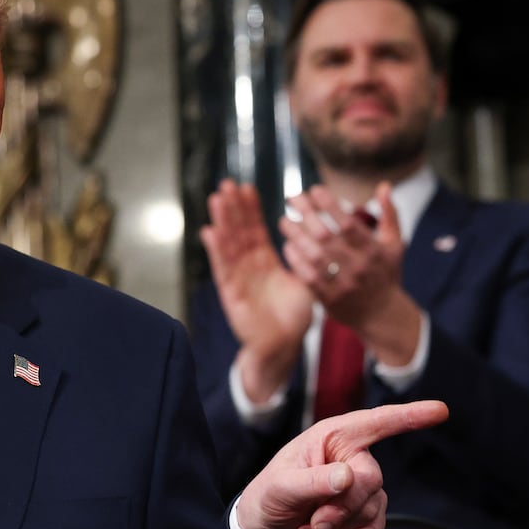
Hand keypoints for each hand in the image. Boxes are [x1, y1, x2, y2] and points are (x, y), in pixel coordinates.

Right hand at [200, 179, 312, 401]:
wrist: (283, 346)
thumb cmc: (294, 316)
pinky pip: (223, 268)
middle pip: (239, 231)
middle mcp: (248, 266)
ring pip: (228, 244)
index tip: (247, 187)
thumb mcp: (305, 281)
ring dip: (222, 221)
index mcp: (265, 262)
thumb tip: (319, 237)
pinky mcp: (232, 293)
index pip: (255, 230)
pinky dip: (216, 250)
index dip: (250, 209)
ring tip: (217, 198)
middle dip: (233, 207)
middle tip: (227, 183)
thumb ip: (306, 259)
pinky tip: (210, 231)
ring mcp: (238, 278)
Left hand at [235, 399, 449, 528]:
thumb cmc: (266, 500)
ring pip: (373, 507)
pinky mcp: (364, 515)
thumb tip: (348, 476)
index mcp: (332, 437)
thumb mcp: (278, 488)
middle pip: (372, 478)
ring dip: (340, 528)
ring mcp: (361, 488)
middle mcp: (351, 457)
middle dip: (342, 506)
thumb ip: (312, 481)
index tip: (441, 410)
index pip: (376, 422)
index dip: (410, 416)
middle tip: (314, 522)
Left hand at [280, 183, 422, 365]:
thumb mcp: (395, 244)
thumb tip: (384, 185)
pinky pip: (308, 278)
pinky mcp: (330, 299)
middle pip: (327, 237)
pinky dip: (296, 261)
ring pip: (314, 257)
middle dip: (307, 214)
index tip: (314, 190)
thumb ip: (390, 214)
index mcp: (374, 251)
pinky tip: (288, 246)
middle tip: (292, 198)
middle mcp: (359, 267)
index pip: (348, 225)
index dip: (330, 205)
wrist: (382, 316)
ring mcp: (343, 285)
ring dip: (296, 236)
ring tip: (284, 220)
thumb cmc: (386, 273)